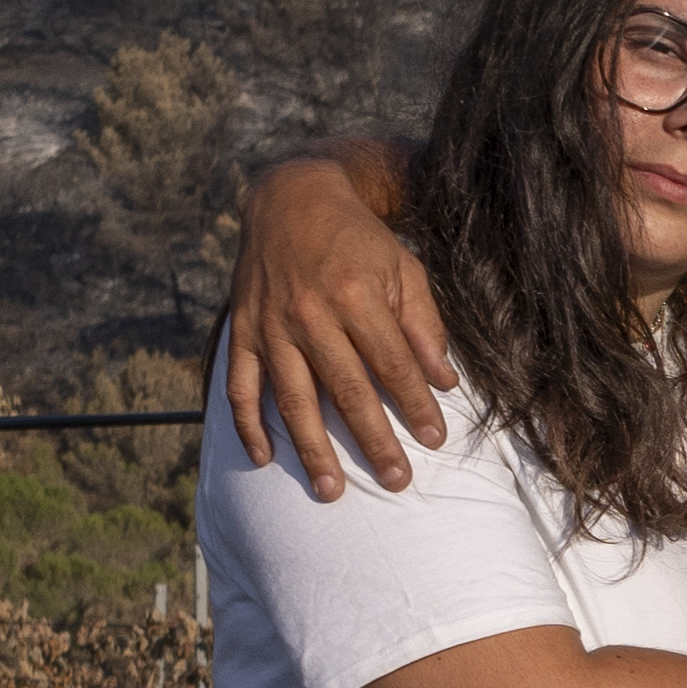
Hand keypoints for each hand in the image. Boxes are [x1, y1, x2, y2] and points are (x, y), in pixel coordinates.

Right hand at [222, 149, 452, 499]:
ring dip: (312, 448)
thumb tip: (444, 381)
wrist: (291, 197)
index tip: (435, 439)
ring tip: (331, 490)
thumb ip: (424, 325)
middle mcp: (311, 314)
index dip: (415, 405)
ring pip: (294, 399)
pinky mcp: (242, 330)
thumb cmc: (359, 238)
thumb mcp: (403, 268)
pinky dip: (248, 423)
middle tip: (396, 482)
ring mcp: (271, 325)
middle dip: (374, 441)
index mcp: (356, 295)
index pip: (393, 364)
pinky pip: (241, 385)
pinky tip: (264, 457)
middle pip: (347, 391)